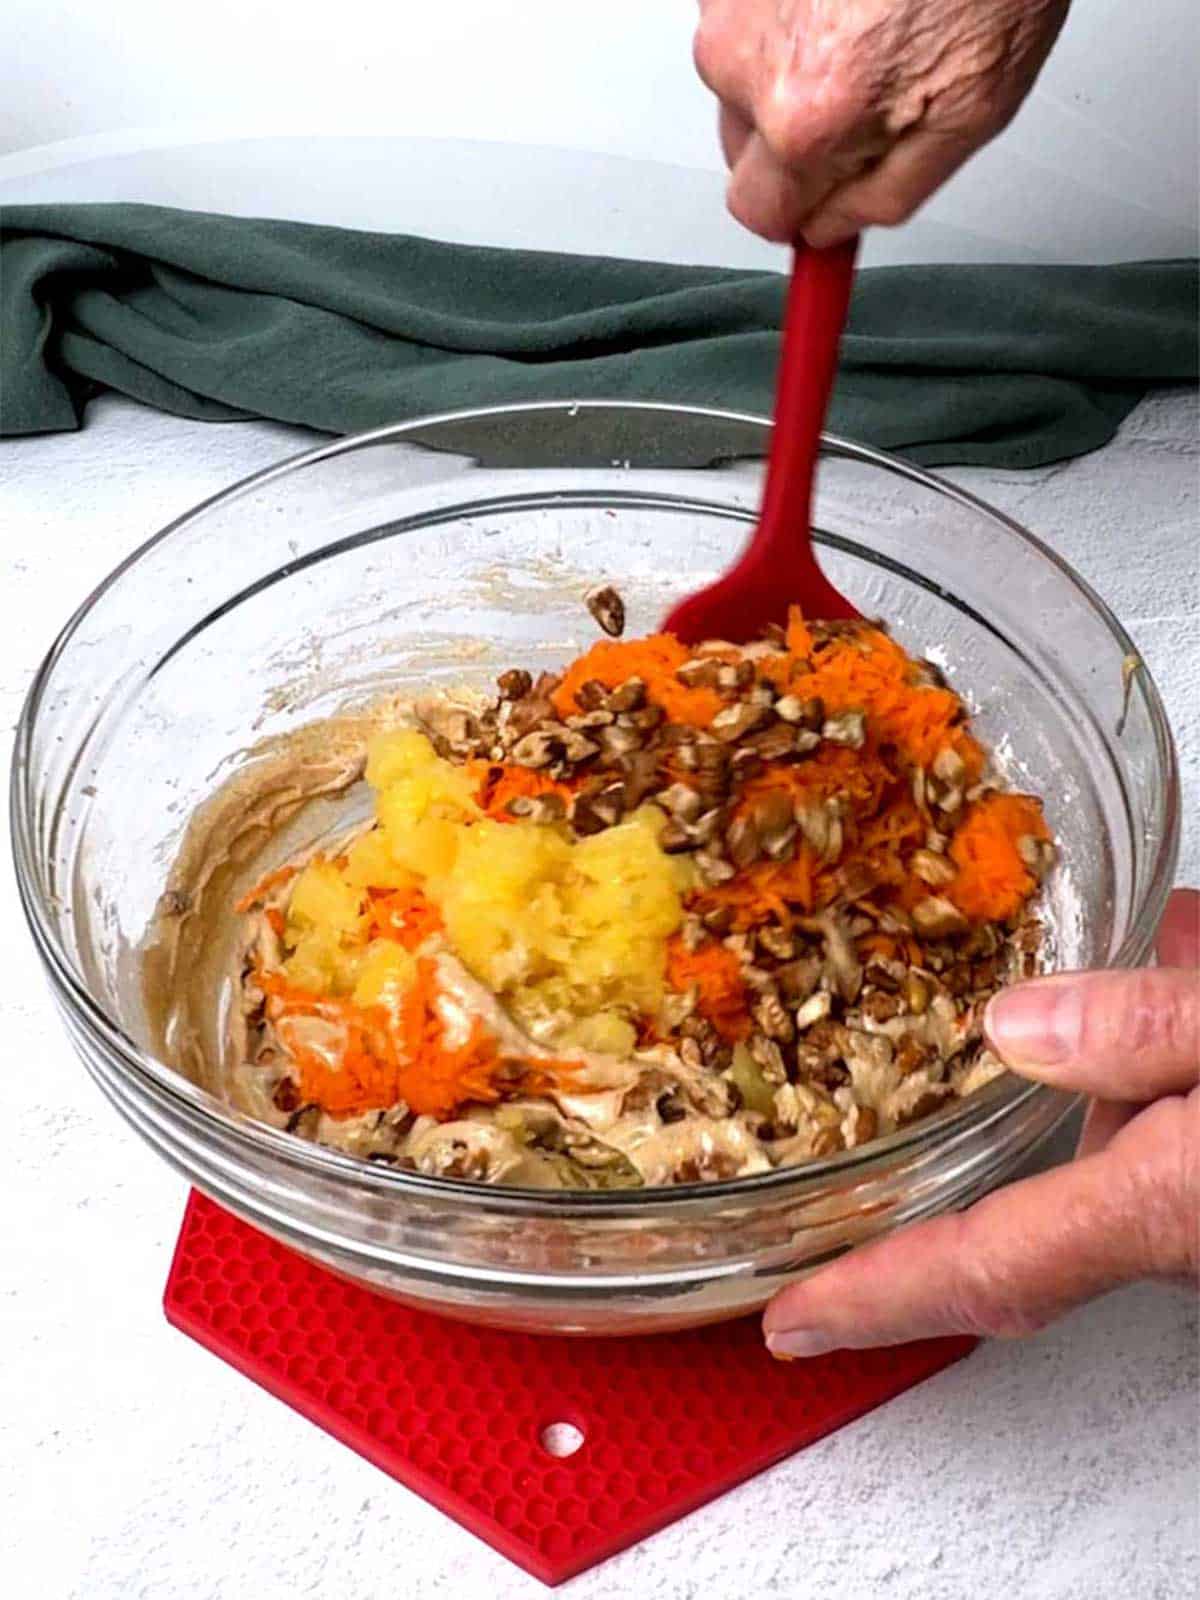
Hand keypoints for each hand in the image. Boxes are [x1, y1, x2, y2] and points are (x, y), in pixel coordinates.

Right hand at [694, 0, 1070, 244]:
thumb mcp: (972, 112)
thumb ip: (889, 195)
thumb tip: (832, 230)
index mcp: (803, 122)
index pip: (758, 213)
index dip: (798, 210)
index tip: (815, 211)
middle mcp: (745, 61)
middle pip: (743, 144)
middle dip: (797, 134)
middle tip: (872, 88)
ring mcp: (729, 1)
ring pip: (744, 72)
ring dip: (794, 63)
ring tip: (871, 17)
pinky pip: (749, 14)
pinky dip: (792, 10)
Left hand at [764, 889, 1198, 1357]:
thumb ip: (1149, 1027)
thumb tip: (1017, 1028)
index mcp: (1163, 1203)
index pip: (985, 1268)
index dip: (875, 1298)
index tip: (789, 1322)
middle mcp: (1187, 1227)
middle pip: (1037, 1203)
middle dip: (967, 1143)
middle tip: (878, 1095)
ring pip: (1116, 1142)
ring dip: (1076, 1060)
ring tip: (1029, 987)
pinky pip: (1177, 1110)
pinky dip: (1153, 1039)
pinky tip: (1165, 954)